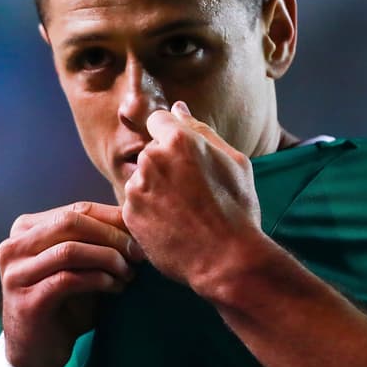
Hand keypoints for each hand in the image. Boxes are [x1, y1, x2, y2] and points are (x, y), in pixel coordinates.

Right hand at [0, 201, 144, 366]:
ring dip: (108, 258)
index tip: (140, 235)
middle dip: (112, 236)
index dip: (113, 219)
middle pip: (71, 223)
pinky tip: (116, 288)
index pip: (76, 210)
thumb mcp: (79, 265)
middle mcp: (14, 246)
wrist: (37, 353)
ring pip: (69, 250)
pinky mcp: (27, 300)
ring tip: (128, 273)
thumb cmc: (63, 304)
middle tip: (138, 253)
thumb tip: (135, 220)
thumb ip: (95, 241)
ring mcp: (16, 273)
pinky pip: (69, 279)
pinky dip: (99, 280)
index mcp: (26, 229)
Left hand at [121, 101, 263, 290]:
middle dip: (167, 165)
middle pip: (152, 151)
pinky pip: (136, 204)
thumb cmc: (237, 209)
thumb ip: (201, 130)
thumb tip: (178, 107)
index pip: (159, 120)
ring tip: (184, 211)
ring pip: (143, 178)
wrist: (227, 259)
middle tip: (192, 192)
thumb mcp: (234, 161)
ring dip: (156, 189)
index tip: (186, 159)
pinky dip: (150, 212)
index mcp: (179, 140)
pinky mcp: (129, 213)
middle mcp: (152, 159)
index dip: (173, 138)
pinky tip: (173, 224)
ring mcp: (138, 187)